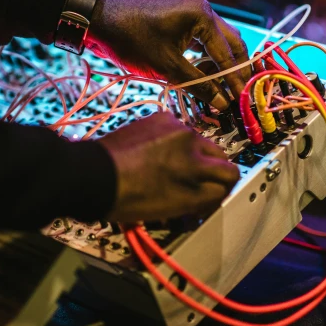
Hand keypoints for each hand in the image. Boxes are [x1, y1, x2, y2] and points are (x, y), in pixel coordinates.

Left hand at [88, 0, 250, 110]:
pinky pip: (204, 40)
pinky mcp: (183, 19)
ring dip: (223, 64)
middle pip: (232, 44)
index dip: (235, 80)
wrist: (99, 20)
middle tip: (241, 94)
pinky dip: (209, 58)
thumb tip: (222, 103)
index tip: (241, 101)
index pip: (228, 54)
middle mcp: (204, 9)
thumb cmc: (131, 40)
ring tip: (226, 89)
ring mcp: (194, 12)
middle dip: (236, 70)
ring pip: (219, 42)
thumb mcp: (166, 67)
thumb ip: (198, 85)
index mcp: (203, 16)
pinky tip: (209, 76)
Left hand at [97, 112, 239, 222]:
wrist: (93, 176)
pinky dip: (174, 140)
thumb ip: (204, 197)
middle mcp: (194, 145)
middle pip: (221, 156)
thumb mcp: (174, 208)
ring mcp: (177, 128)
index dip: (221, 189)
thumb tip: (217, 192)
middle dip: (213, 169)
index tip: (210, 196)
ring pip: (200, 141)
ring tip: (171, 165)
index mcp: (198, 171)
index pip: (231, 176)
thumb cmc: (131, 200)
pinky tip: (156, 151)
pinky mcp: (161, 118)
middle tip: (195, 181)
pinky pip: (179, 129)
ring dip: (193, 153)